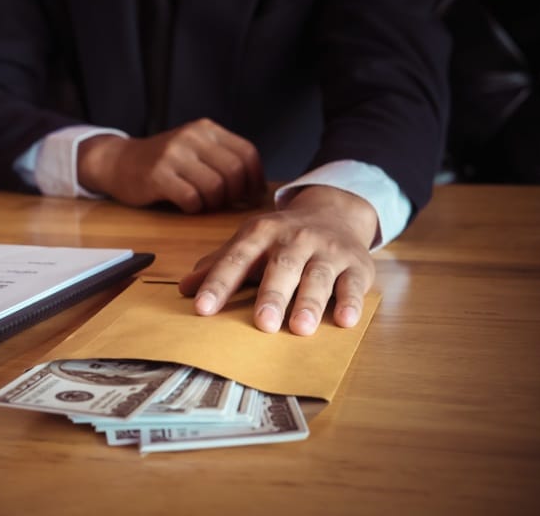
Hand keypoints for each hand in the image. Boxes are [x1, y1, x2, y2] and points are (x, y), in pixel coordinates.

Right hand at [77, 118, 265, 212]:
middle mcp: (192, 137)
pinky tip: (187, 205)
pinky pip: (191, 199)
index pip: (247, 153)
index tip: (252, 195)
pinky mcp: (158, 175)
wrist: (118, 161)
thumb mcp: (194, 148)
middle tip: (227, 204)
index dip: (255, 179)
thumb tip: (256, 188)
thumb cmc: (163, 162)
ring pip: (215, 187)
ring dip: (214, 204)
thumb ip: (222, 159)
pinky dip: (195, 208)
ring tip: (204, 204)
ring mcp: (174, 155)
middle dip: (236, 195)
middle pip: (235, 171)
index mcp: (206, 129)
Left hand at [178, 185, 378, 334]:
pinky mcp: (357, 264)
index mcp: (262, 232)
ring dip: (310, 301)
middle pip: (283, 266)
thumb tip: (183, 288)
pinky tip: (345, 319)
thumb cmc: (282, 238)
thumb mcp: (250, 243)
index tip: (203, 308)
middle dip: (273, 294)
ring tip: (301, 327)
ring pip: (319, 275)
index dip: (219, 283)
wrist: (335, 211)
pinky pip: (353, 283)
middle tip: (263, 323)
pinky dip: (351, 301)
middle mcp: (296, 238)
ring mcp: (328, 250)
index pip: (237, 258)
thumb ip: (220, 265)